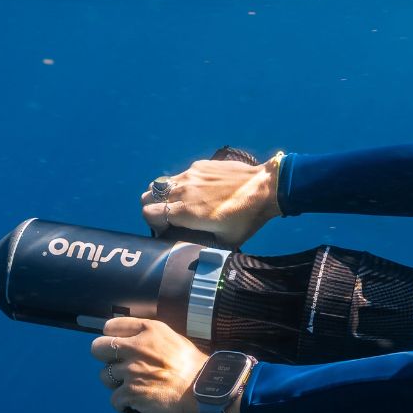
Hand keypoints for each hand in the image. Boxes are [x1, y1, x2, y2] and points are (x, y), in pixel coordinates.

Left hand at [92, 318, 208, 412]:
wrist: (206, 391)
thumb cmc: (195, 367)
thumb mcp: (175, 339)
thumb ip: (151, 337)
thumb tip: (134, 342)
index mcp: (149, 330)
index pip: (111, 326)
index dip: (112, 337)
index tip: (117, 346)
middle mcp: (137, 348)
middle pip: (97, 348)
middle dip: (105, 357)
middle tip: (118, 366)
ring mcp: (132, 371)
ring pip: (104, 376)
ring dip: (115, 383)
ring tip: (131, 387)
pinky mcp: (131, 393)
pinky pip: (114, 400)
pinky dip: (122, 405)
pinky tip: (133, 405)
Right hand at [142, 154, 282, 246]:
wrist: (265, 188)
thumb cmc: (247, 218)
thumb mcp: (226, 241)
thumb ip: (204, 244)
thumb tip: (192, 246)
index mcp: (186, 212)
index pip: (148, 213)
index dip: (154, 223)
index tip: (168, 228)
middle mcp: (183, 190)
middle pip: (148, 196)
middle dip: (154, 208)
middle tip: (170, 216)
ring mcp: (190, 175)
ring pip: (161, 183)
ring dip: (166, 195)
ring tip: (183, 203)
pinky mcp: (200, 166)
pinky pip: (181, 175)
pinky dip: (183, 184)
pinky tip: (202, 191)